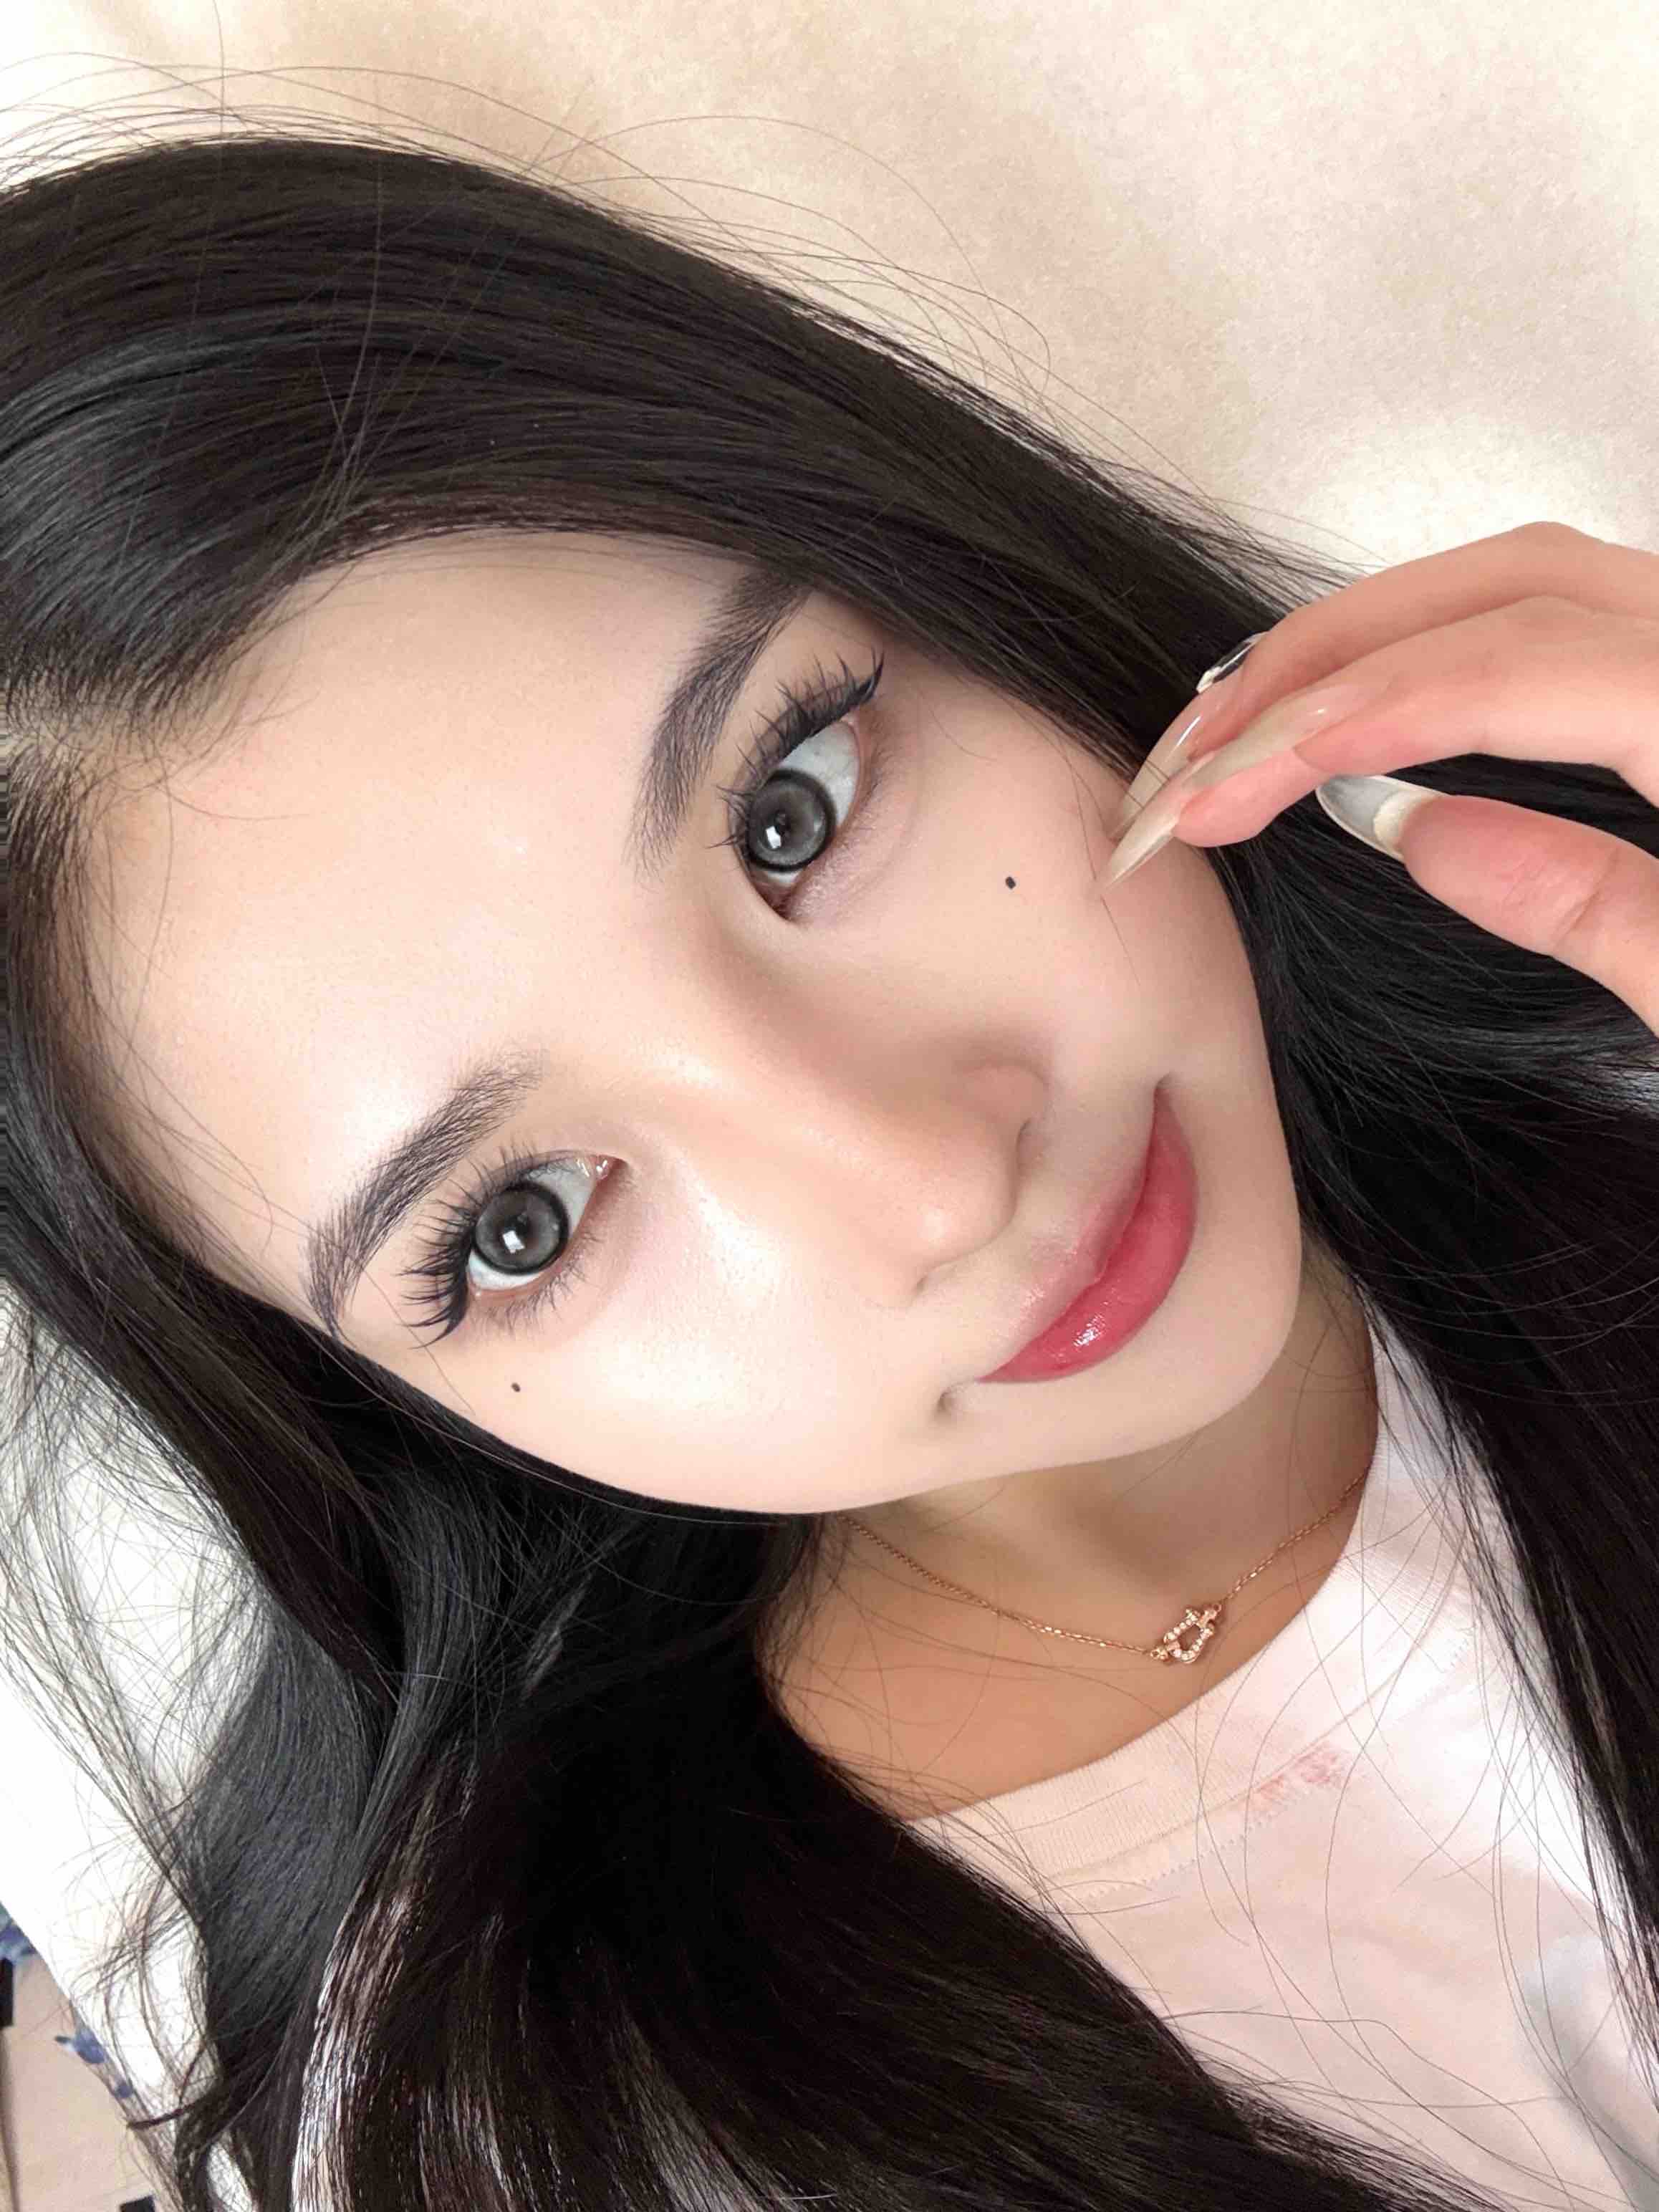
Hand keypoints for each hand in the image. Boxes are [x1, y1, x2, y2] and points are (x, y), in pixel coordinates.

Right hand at [1100, 523, 1658, 1040]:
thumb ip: (1598, 911)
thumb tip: (1418, 831)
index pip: (1515, 666)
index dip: (1355, 711)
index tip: (1227, 782)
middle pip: (1502, 585)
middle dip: (1325, 659)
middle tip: (1196, 756)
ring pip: (1521, 579)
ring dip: (1368, 641)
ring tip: (1244, 730)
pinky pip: (1554, 611)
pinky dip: (1438, 643)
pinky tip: (1361, 714)